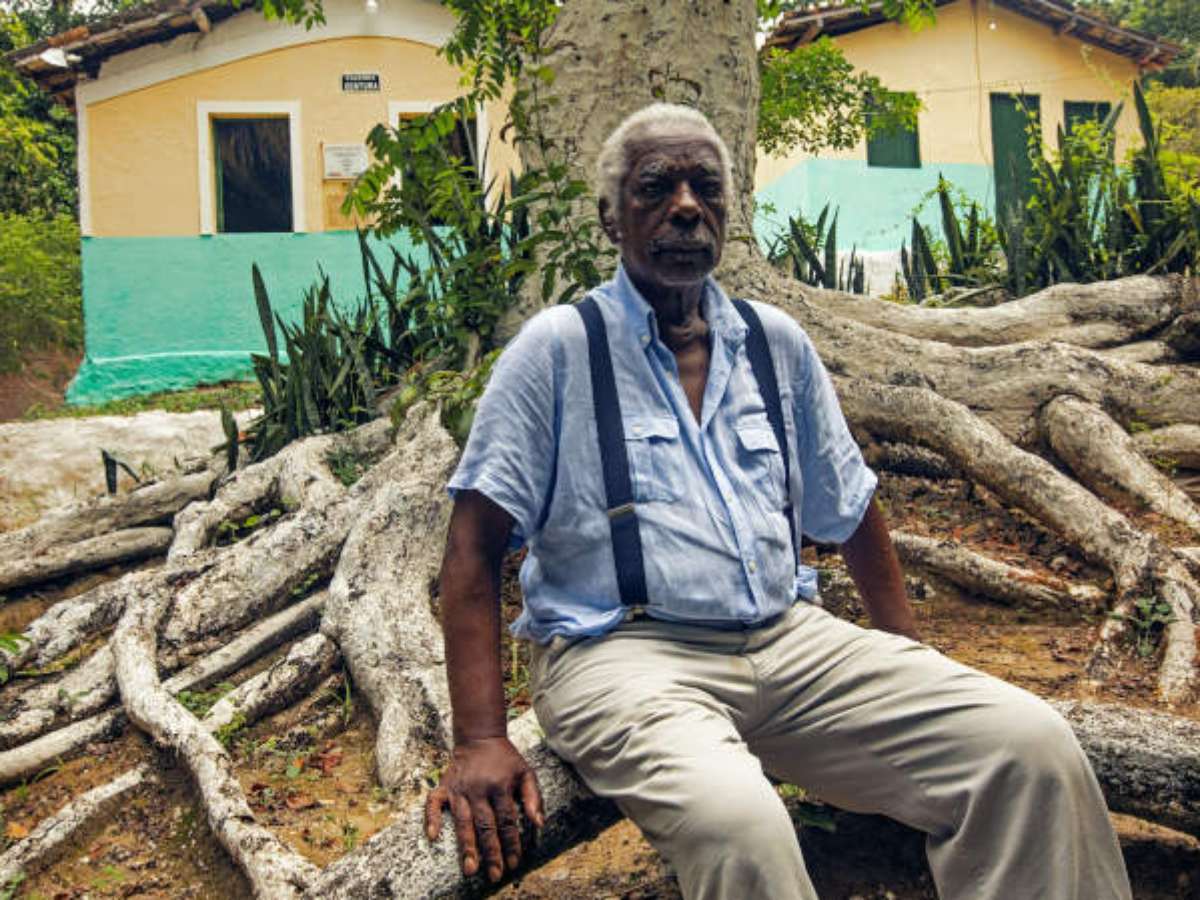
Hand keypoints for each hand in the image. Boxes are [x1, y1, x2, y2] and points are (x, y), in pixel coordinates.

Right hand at [424, 736, 544, 881]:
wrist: (479, 735)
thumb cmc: (505, 758)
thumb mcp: (526, 772)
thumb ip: (533, 798)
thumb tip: (539, 823)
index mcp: (500, 787)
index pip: (507, 821)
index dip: (512, 843)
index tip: (515, 863)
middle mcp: (479, 790)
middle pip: (486, 825)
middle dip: (491, 852)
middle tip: (494, 875)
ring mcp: (460, 789)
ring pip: (463, 821)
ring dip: (466, 845)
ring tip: (470, 868)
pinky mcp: (444, 786)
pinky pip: (433, 803)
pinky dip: (431, 818)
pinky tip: (432, 836)